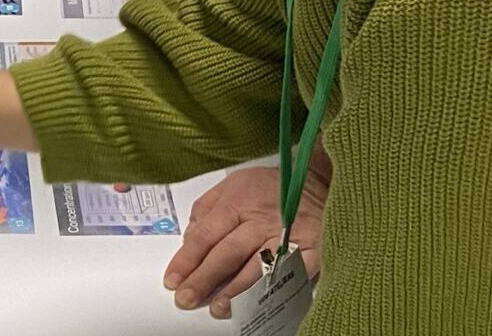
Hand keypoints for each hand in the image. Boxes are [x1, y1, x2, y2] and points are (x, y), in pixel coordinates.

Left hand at [163, 163, 327, 318]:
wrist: (318, 183)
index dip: (186, 260)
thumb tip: (189, 238)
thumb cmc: (271, 186)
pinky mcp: (309, 252)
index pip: (204, 236)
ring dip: (234, 292)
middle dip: (203, 280)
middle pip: (225, 254)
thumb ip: (206, 209)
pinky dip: (271, 290)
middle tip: (186, 298)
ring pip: (254, 268)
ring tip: (217, 307)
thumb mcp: (232, 184)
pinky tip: (256, 303)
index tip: (173, 279)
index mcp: (236, 202)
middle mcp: (259, 221)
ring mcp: (285, 237)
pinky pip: (287, 275)